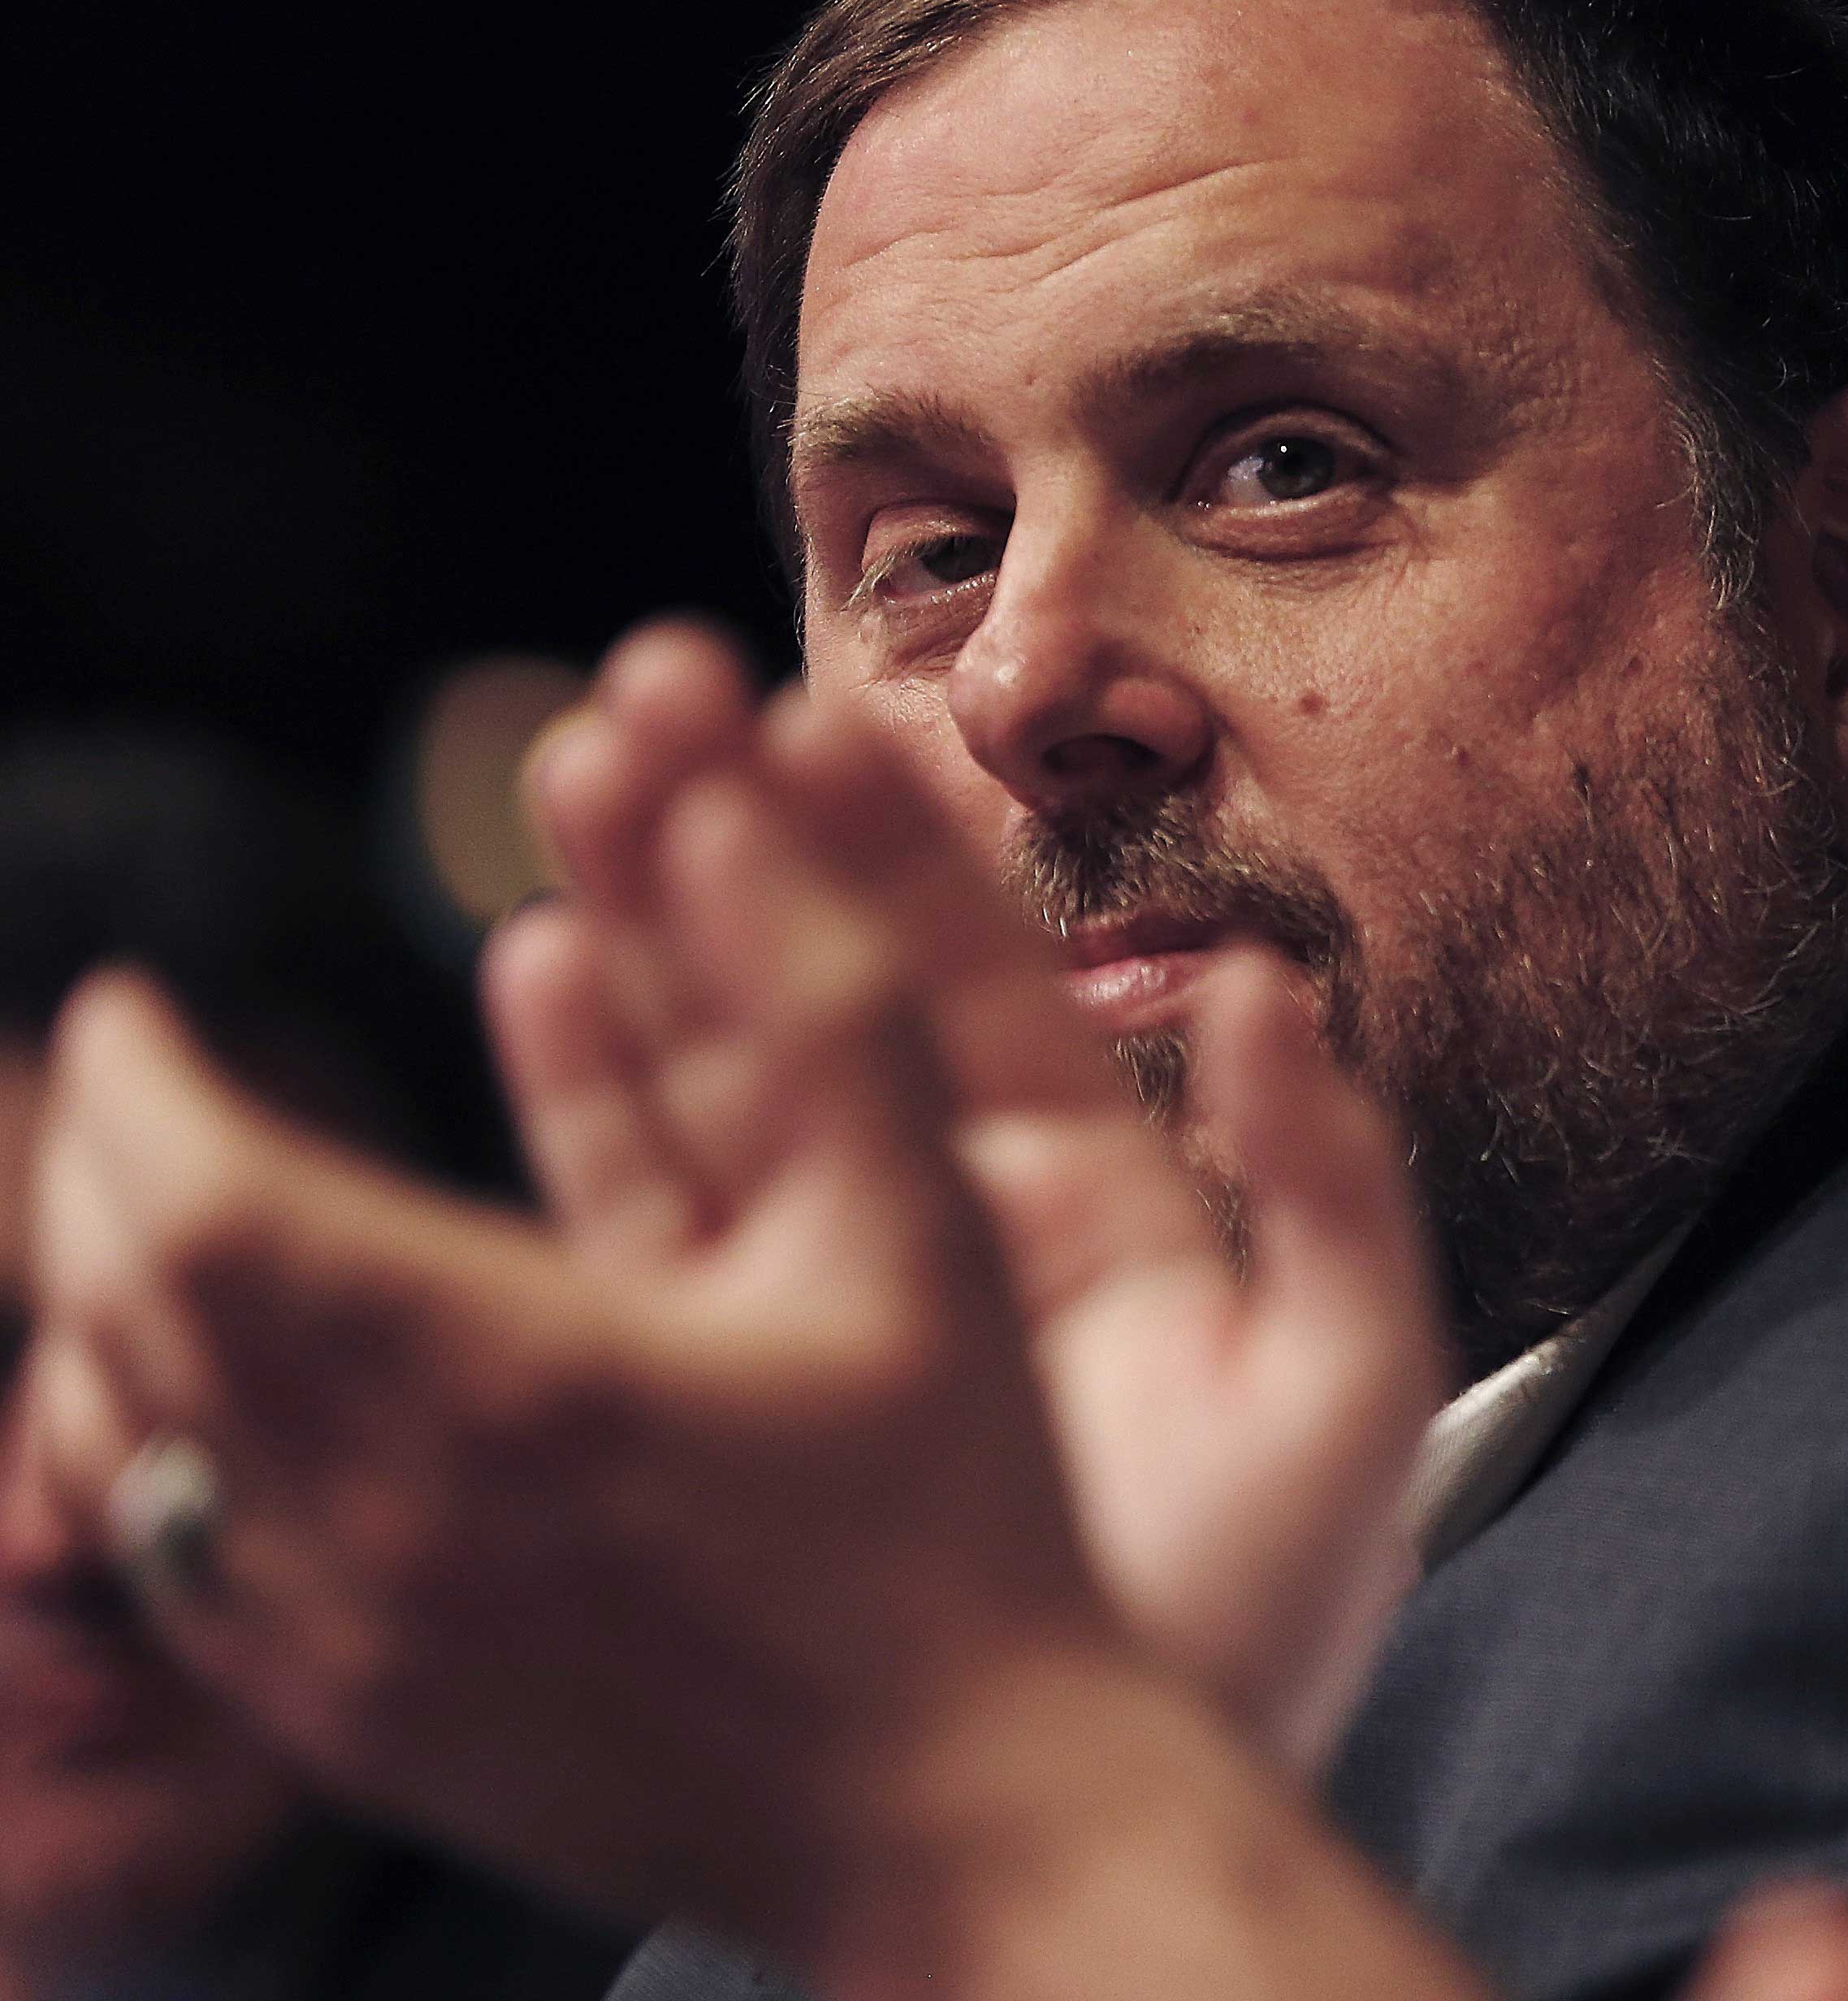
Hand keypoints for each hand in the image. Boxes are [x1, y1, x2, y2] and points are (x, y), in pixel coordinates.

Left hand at [17, 921, 1119, 1947]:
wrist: (959, 1819)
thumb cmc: (962, 1526)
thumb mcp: (928, 1232)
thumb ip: (826, 999)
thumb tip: (729, 806)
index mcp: (508, 1374)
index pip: (202, 1199)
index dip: (137, 1086)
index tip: (134, 1006)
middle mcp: (382, 1517)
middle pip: (125, 1306)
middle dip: (107, 1166)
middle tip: (135, 1081)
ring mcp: (349, 1645)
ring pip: (124, 1439)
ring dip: (108, 1309)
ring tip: (165, 1219)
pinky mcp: (357, 1731)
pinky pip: (168, 1569)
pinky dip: (147, 1456)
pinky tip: (207, 1406)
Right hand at [506, 623, 1443, 1758]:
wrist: (1108, 1814)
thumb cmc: (1255, 1618)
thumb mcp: (1344, 1378)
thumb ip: (1328, 1174)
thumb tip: (1264, 982)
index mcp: (1100, 1204)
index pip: (984, 982)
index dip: (905, 848)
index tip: (830, 710)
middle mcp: (950, 1228)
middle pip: (827, 993)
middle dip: (743, 839)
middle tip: (650, 688)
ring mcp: (829, 1302)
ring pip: (718, 1072)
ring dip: (647, 922)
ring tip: (574, 776)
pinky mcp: (732, 1388)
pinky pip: (645, 1214)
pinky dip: (588, 1093)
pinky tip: (540, 965)